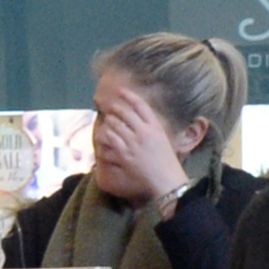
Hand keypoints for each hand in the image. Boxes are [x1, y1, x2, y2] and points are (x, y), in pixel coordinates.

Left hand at [94, 81, 195, 203]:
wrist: (166, 178)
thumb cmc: (165, 161)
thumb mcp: (162, 139)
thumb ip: (151, 128)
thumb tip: (139, 120)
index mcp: (156, 127)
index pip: (141, 106)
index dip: (129, 96)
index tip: (120, 90)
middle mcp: (145, 132)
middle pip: (126, 113)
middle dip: (115, 108)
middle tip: (108, 106)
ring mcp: (134, 143)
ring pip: (116, 125)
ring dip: (109, 121)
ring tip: (106, 120)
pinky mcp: (125, 155)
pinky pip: (111, 140)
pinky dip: (105, 136)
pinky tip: (102, 135)